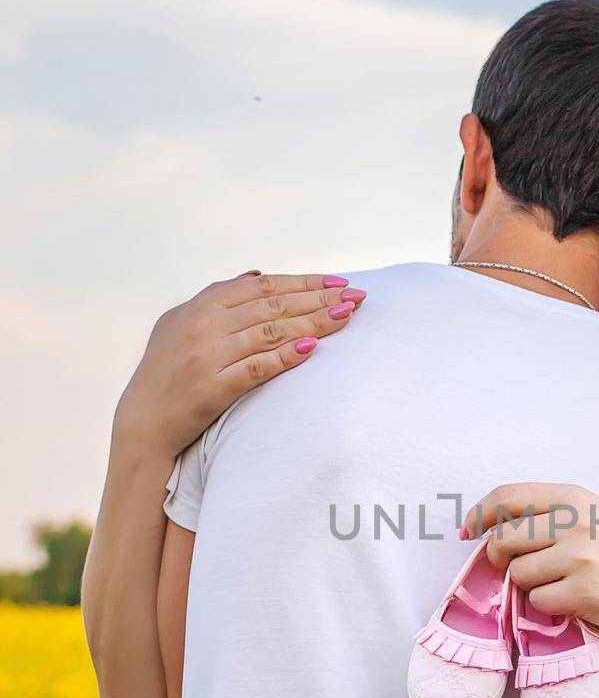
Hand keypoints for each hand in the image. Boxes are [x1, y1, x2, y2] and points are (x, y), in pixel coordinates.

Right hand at [113, 271, 365, 459]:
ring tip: (346, 317)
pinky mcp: (213, 387)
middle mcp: (205, 325)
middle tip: (356, 296)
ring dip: (313, 322)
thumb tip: (256, 276)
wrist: (143, 421)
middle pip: (274, 306)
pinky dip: (286, 356)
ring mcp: (209, 356)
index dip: (305, 282)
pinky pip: (257, 368)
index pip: (264, 287)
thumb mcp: (180, 323)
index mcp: (201, 305)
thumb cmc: (166, 371)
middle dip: (319, 298)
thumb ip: (217, 298)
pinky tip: (312, 348)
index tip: (339, 282)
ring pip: (271, 332)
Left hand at [463, 482, 598, 638]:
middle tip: (513, 567)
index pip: (508, 496)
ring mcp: (580, 558)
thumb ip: (552, 514)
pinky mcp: (583, 593)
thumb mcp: (595, 515)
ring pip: (518, 574)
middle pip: (504, 539)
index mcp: (575, 497)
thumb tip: (494, 527)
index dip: (479, 514)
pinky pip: (538, 601)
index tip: (468, 531)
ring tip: (559, 582)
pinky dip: (547, 606)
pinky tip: (571, 600)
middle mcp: (576, 523)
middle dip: (498, 558)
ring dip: (529, 585)